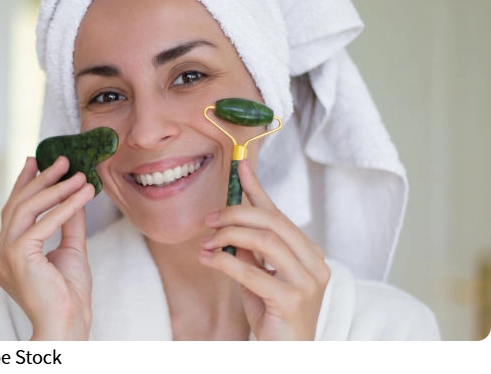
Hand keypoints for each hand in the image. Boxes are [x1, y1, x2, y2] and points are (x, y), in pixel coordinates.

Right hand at [0, 156, 94, 339]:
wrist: (69, 323)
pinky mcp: (17, 257)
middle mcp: (1, 254)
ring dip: (56, 188)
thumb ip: (69, 222)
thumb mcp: (71, 249)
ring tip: (78, 174)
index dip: (25, 184)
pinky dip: (65, 206)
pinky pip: (43, 223)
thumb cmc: (70, 294)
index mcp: (8, 254)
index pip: (15, 211)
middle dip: (41, 179)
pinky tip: (83, 194)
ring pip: (27, 209)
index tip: (36, 161)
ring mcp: (5, 255)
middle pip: (18, 205)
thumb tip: (75, 193)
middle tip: (62, 160)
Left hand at [199, 160, 329, 339]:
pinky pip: (253, 272)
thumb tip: (230, 221)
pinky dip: (225, 262)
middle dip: (236, 214)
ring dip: (228, 236)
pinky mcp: (292, 301)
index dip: (258, 189)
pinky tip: (208, 260)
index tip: (240, 167)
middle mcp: (315, 263)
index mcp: (309, 253)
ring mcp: (307, 282)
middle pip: (273, 222)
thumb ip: (250, 250)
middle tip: (209, 219)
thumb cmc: (273, 317)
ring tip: (206, 243)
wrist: (286, 355)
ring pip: (265, 241)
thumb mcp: (259, 276)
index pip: (279, 214)